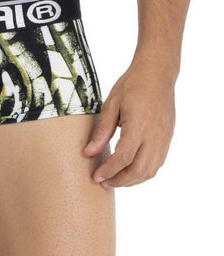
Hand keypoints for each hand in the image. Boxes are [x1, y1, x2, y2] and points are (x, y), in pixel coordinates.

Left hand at [82, 58, 175, 187]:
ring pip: (150, 171)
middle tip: (103, 181)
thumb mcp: (111, 104)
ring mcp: (164, 139)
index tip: (96, 176)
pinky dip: (143, 172)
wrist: (157, 74)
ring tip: (114, 179)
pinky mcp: (168, 139)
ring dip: (132, 180)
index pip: (123, 158)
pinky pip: (157, 163)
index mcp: (138, 125)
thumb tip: (88, 152)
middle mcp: (154, 135)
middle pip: (139, 170)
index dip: (109, 171)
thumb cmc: (132, 85)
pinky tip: (130, 169)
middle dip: (120, 181)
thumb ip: (101, 131)